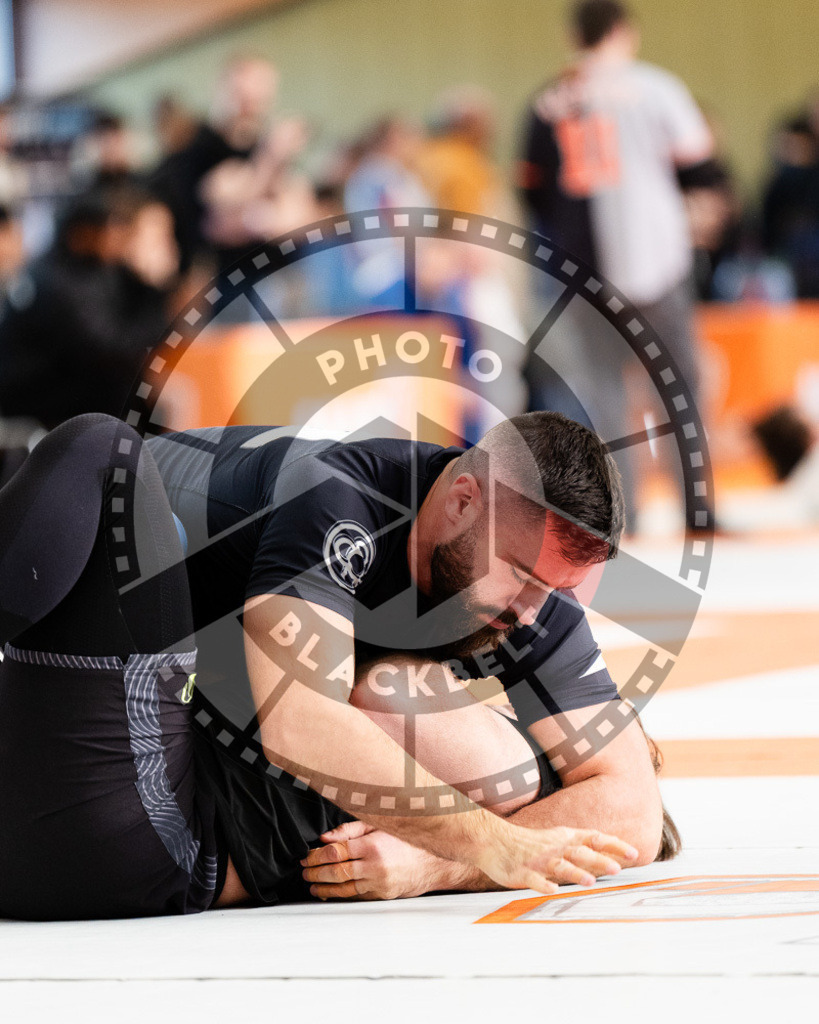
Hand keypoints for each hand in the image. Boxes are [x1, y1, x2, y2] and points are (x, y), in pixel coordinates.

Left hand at [302, 821, 439, 900]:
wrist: (433, 862)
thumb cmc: (406, 840)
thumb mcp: (380, 826)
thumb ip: (350, 830)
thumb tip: (325, 838)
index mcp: (372, 845)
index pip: (335, 852)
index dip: (316, 855)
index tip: (306, 855)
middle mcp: (374, 866)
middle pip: (335, 872)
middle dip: (315, 872)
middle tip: (303, 870)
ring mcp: (378, 884)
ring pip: (343, 888)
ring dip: (323, 887)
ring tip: (311, 884)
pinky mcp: (381, 895)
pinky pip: (355, 896)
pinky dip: (339, 895)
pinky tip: (328, 892)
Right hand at [476, 823, 638, 893]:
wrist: (493, 840)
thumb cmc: (529, 844)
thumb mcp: (558, 840)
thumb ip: (581, 849)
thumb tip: (610, 859)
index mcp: (565, 838)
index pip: (594, 838)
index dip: (614, 845)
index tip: (634, 853)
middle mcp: (555, 847)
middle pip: (581, 853)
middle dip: (599, 860)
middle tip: (618, 868)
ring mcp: (539, 860)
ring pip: (560, 866)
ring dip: (575, 873)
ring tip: (590, 882)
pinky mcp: (522, 872)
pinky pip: (534, 879)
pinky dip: (543, 885)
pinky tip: (551, 890)